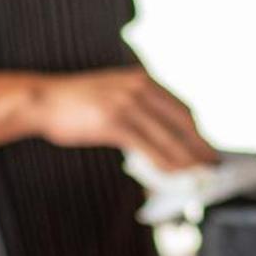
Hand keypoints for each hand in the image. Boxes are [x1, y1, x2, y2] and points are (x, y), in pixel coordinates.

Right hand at [33, 67, 215, 172]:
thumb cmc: (74, 103)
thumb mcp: (111, 93)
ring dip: (187, 159)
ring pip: (168, 137)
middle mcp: (139, 88)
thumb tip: (156, 135)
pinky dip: (165, 163)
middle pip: (182, 121)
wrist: (42, 100)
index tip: (206, 148)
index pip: (180, 108)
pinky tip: (174, 174)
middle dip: (199, 146)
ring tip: (199, 175)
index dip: (197, 131)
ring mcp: (127, 104)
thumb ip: (135, 107)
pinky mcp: (114, 122)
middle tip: (212, 165)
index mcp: (141, 80)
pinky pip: (148, 147)